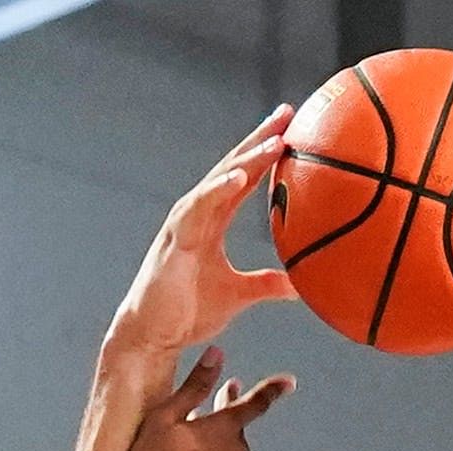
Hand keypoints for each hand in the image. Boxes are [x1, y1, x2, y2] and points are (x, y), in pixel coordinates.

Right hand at [111, 113, 298, 360]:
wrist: (152, 334)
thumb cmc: (187, 312)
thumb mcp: (239, 295)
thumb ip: (268, 285)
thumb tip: (300, 287)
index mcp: (213, 219)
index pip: (243, 177)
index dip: (265, 153)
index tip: (291, 129)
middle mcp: (199, 212)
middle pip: (233, 166)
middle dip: (259, 138)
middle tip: (287, 113)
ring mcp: (185, 222)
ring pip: (218, 181)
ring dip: (246, 159)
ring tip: (275, 140)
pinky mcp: (175, 238)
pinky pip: (199, 208)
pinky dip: (218, 190)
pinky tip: (239, 177)